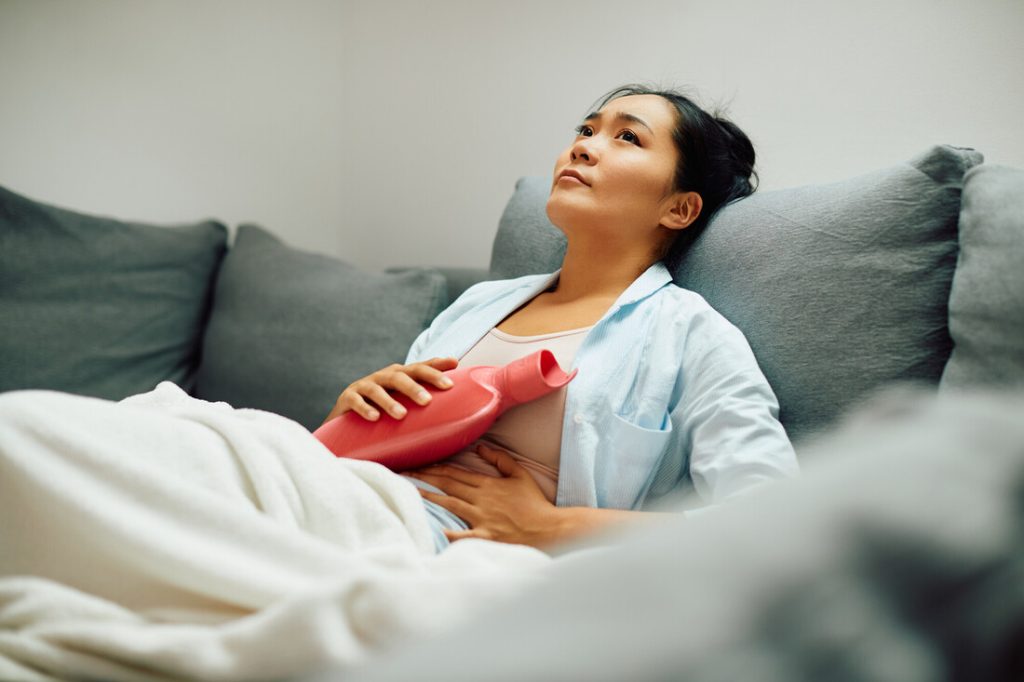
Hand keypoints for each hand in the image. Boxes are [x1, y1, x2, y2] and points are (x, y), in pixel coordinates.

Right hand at [322, 357, 457, 424]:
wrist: (346, 422)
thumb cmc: (385, 413)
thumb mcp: (405, 405)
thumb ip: (426, 404)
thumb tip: (462, 410)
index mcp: (400, 376)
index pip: (420, 367)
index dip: (436, 365)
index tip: (455, 363)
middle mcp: (383, 377)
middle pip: (401, 375)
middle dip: (415, 386)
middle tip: (428, 401)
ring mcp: (364, 385)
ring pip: (378, 388)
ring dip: (390, 401)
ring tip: (401, 414)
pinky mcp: (347, 398)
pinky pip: (356, 401)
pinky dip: (365, 408)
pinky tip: (374, 418)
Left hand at [408, 443, 560, 547]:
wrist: (549, 528)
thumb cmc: (535, 503)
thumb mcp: (520, 475)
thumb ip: (500, 459)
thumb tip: (482, 447)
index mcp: (488, 484)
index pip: (455, 473)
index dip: (435, 468)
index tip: (417, 464)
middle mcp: (481, 499)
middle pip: (447, 485)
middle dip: (424, 478)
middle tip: (403, 474)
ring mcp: (482, 518)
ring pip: (449, 504)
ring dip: (428, 497)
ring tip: (408, 493)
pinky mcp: (486, 537)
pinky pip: (463, 535)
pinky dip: (448, 533)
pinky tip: (432, 530)